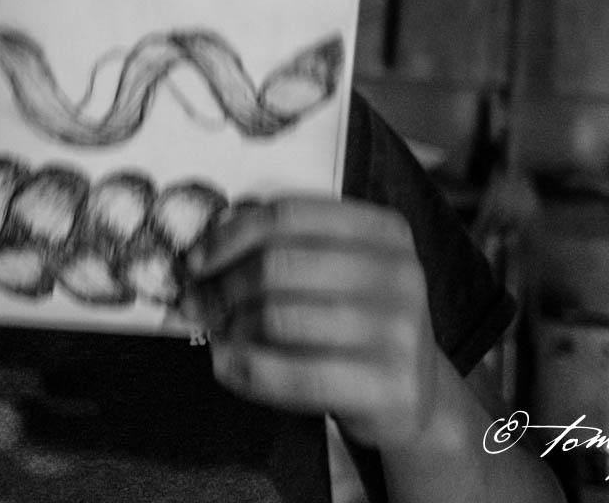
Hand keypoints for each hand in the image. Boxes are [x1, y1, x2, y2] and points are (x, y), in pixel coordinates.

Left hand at [186, 196, 440, 449]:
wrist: (413, 395)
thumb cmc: (357, 323)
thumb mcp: (337, 271)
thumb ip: (284, 249)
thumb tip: (204, 250)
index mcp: (384, 230)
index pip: (289, 214)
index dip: (230, 235)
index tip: (195, 260)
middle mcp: (400, 273)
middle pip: (278, 264)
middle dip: (223, 286)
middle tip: (197, 304)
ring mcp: (400, 331)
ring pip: (278, 317)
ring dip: (232, 329)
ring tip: (220, 336)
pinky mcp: (389, 386)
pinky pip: (292, 374)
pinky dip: (245, 368)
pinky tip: (227, 366)